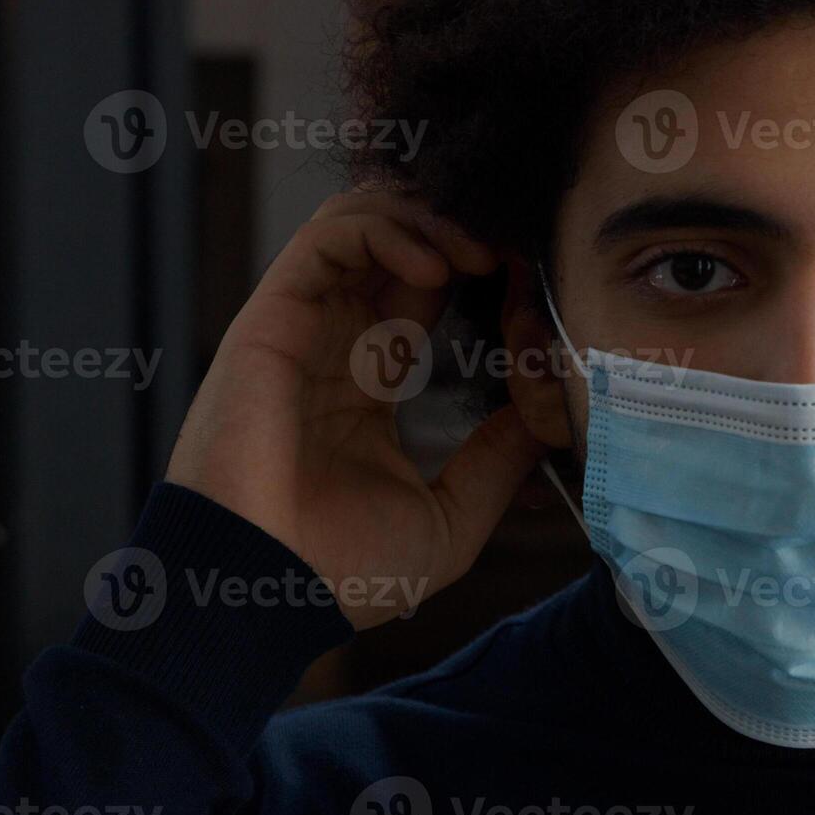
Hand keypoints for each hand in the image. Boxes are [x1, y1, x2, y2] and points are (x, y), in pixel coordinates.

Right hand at [164, 192, 546, 629]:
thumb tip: (551, 417)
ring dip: (429, 220)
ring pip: (360, 222)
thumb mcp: (451, 516)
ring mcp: (302, 328)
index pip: (424, 292)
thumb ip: (499, 461)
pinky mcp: (273, 318)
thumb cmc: (342, 573)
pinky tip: (440, 266)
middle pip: (393, 243)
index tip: (533, 287)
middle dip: (460, 231)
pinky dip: (388, 229)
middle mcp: (333, 346)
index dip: (479, 274)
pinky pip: (328, 237)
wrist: (264, 594)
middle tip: (516, 252)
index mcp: (367, 385)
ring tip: (481, 254)